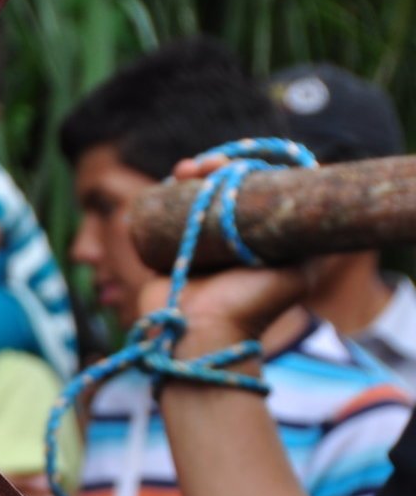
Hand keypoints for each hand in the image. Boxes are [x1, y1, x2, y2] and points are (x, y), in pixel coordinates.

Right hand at [139, 154, 308, 359]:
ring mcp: (197, 241)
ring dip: (191, 175)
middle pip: (224, 188)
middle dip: (216, 168)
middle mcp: (228, 236)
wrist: (204, 332)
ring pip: (194, 195)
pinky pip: (164, 213)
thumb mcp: (297, 272)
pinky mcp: (165, 249)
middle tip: (209, 165)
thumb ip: (311, 245)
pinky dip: (165, 193)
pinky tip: (171, 180)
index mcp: (255, 237)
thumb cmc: (253, 306)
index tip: (240, 163)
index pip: (254, 190)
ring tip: (186, 170)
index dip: (248, 169)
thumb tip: (332, 205)